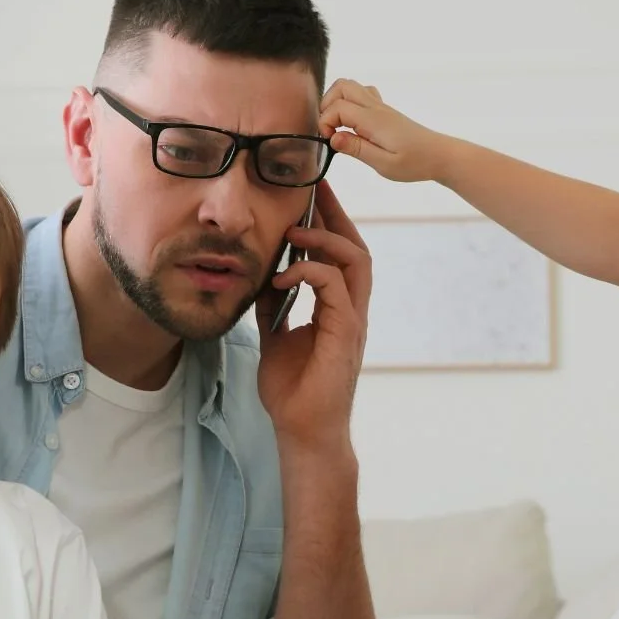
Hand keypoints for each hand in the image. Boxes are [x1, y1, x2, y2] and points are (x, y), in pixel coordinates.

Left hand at [255, 181, 369, 454]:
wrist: (302, 431)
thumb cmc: (293, 391)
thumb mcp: (275, 335)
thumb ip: (275, 304)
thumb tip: (262, 274)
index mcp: (338, 308)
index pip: (341, 253)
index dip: (329, 220)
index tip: (310, 192)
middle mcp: (352, 310)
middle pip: (356, 246)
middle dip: (335, 213)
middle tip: (312, 186)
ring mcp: (352, 321)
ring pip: (355, 261)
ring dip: (325, 239)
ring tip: (295, 229)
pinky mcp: (345, 335)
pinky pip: (335, 289)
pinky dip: (310, 273)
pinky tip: (283, 274)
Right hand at [319, 78, 448, 182]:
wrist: (439, 155)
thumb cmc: (415, 162)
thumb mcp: (384, 164)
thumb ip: (356, 149)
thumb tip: (333, 138)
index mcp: (373, 120)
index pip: (337, 107)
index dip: (325, 122)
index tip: (329, 141)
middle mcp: (376, 108)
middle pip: (341, 86)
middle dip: (327, 106)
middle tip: (330, 130)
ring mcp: (380, 107)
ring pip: (351, 87)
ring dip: (337, 102)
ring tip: (339, 127)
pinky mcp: (384, 111)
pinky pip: (363, 94)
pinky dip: (350, 103)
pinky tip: (354, 124)